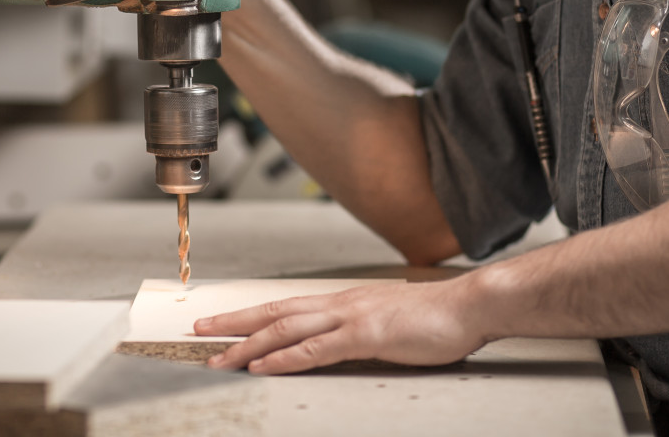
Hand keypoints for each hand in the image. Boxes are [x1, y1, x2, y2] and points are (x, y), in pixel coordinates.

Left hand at [194, 279, 487, 374]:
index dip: (251, 313)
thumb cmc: (436, 317)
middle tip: (199, 330)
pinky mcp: (366, 335)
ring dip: (248, 345)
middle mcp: (340, 303)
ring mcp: (351, 317)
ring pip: (286, 329)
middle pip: (274, 311)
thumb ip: (361, 329)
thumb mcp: (389, 321)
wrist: (469, 306)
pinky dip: (284, 359)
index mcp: (344, 301)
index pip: (286, 305)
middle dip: (233, 322)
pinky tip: (262, 367)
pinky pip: (315, 349)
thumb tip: (341, 340)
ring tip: (219, 358)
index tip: (222, 321)